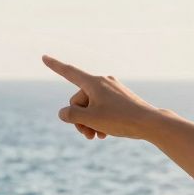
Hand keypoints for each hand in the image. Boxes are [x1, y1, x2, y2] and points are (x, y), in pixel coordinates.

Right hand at [42, 55, 163, 141]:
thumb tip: (64, 113)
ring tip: (96, 136)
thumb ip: (71, 115)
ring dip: (89, 123)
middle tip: (88, 134)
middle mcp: (103, 82)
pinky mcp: (120, 98)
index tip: (43, 57)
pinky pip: (102, 108)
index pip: (69, 72)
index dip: (55, 66)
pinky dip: (99, 120)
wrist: (150, 123)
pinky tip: (105, 133)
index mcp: (94, 82)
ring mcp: (112, 89)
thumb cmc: (120, 119)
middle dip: (79, 119)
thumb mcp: (90, 119)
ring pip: (90, 107)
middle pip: (78, 101)